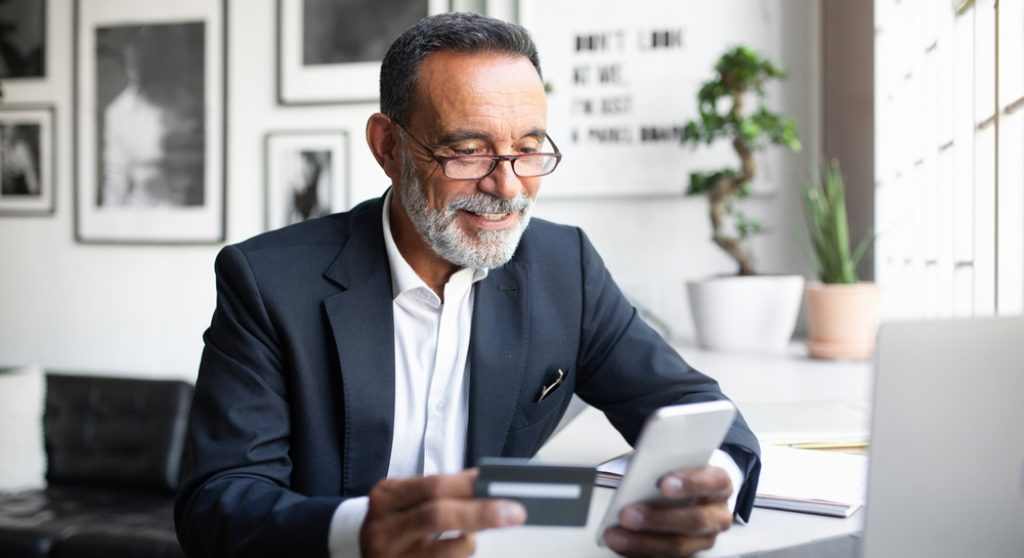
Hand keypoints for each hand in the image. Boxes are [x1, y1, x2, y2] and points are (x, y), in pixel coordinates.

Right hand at [360, 469, 526, 557]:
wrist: (364, 551)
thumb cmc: (396, 520)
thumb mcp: (408, 498)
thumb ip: (442, 491)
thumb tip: (488, 485)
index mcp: (386, 497)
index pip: (433, 487)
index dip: (469, 485)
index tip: (500, 484)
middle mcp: (384, 529)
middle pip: (438, 516)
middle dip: (481, 513)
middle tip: (514, 512)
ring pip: (446, 551)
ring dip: (470, 542)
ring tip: (472, 535)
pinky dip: (459, 555)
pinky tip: (461, 547)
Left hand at [602, 465, 733, 556]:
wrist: (690, 490)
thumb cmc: (681, 473)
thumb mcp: (677, 461)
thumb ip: (664, 465)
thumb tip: (640, 473)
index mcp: (719, 484)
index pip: (713, 482)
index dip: (689, 483)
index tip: (663, 484)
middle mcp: (717, 515)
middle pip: (694, 520)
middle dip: (658, 518)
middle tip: (628, 514)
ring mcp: (704, 538)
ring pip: (678, 546)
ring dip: (643, 541)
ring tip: (616, 534)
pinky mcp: (688, 554)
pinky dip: (638, 551)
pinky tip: (621, 543)